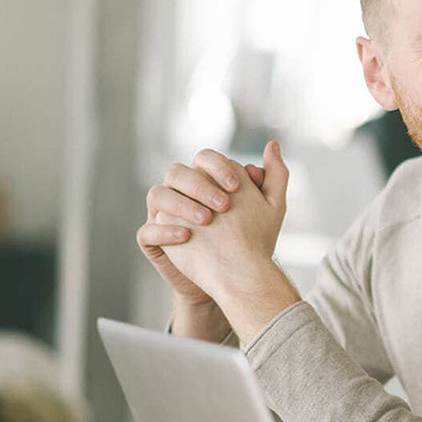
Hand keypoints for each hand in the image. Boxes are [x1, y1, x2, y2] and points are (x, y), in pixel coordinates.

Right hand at [137, 147, 269, 336]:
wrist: (237, 277)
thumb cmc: (253, 238)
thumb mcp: (272, 208)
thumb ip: (275, 176)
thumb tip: (273, 144)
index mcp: (205, 180)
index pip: (203, 159)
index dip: (218, 167)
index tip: (238, 187)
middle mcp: (181, 193)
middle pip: (177, 172)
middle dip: (200, 185)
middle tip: (225, 205)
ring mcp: (165, 215)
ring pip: (157, 194)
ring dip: (180, 203)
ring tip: (207, 220)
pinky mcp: (155, 241)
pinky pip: (146, 231)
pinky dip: (164, 230)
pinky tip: (187, 235)